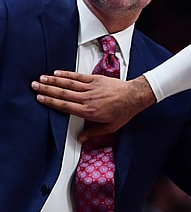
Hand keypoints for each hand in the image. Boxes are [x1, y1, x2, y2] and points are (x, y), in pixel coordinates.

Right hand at [31, 72, 155, 140]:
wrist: (135, 96)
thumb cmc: (124, 112)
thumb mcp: (110, 127)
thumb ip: (94, 133)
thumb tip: (81, 139)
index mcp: (89, 111)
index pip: (65, 106)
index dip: (51, 102)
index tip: (40, 98)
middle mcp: (88, 99)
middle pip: (62, 93)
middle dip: (47, 89)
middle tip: (34, 86)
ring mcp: (91, 88)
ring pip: (68, 84)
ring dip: (53, 80)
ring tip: (41, 78)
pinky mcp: (96, 79)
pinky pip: (79, 76)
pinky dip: (67, 74)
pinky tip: (57, 73)